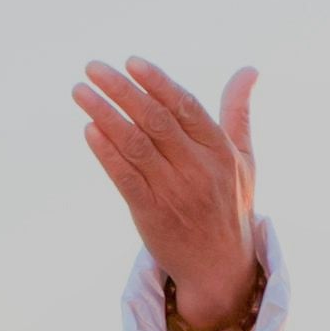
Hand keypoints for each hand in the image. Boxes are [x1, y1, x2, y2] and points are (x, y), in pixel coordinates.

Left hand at [77, 59, 264, 330]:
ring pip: (135, 145)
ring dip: (104, 114)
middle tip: (92, 67)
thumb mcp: (242, 159)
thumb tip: (249, 69)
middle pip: (155, 121)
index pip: (186, 107)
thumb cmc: (230, 205)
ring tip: (80, 91)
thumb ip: (239, 112)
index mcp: (220, 152)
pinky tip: (89, 130)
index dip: (157, 83)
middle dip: (121, 90)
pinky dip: (106, 153)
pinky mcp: (151, 213)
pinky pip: (124, 177)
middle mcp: (198, 169)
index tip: (131, 61)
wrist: (220, 268)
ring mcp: (174, 192)